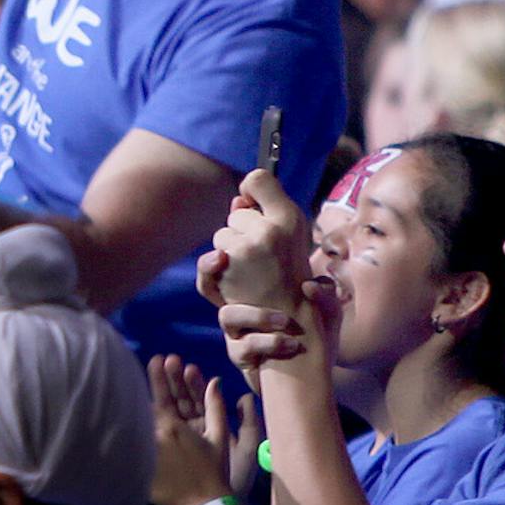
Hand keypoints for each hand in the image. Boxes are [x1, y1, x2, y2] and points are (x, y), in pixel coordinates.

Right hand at [148, 355, 245, 504]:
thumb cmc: (235, 479)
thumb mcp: (248, 447)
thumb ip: (248, 420)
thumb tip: (242, 395)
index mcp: (210, 428)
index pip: (199, 400)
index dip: (193, 382)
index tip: (187, 365)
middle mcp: (191, 432)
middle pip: (180, 401)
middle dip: (173, 381)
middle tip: (165, 360)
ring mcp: (174, 442)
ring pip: (166, 411)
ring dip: (161, 390)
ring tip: (154, 369)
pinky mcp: (160, 453)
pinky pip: (153, 429)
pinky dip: (149, 413)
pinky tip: (142, 397)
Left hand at [210, 169, 311, 311]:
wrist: (294, 325)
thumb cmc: (293, 280)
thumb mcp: (293, 239)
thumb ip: (265, 212)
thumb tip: (237, 201)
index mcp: (292, 219)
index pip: (258, 179)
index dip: (252, 190)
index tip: (253, 202)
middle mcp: (268, 231)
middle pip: (236, 213)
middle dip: (244, 231)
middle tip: (267, 257)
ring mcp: (244, 250)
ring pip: (222, 237)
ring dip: (232, 253)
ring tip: (256, 273)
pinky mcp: (226, 271)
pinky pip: (210, 258)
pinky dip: (215, 268)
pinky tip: (234, 279)